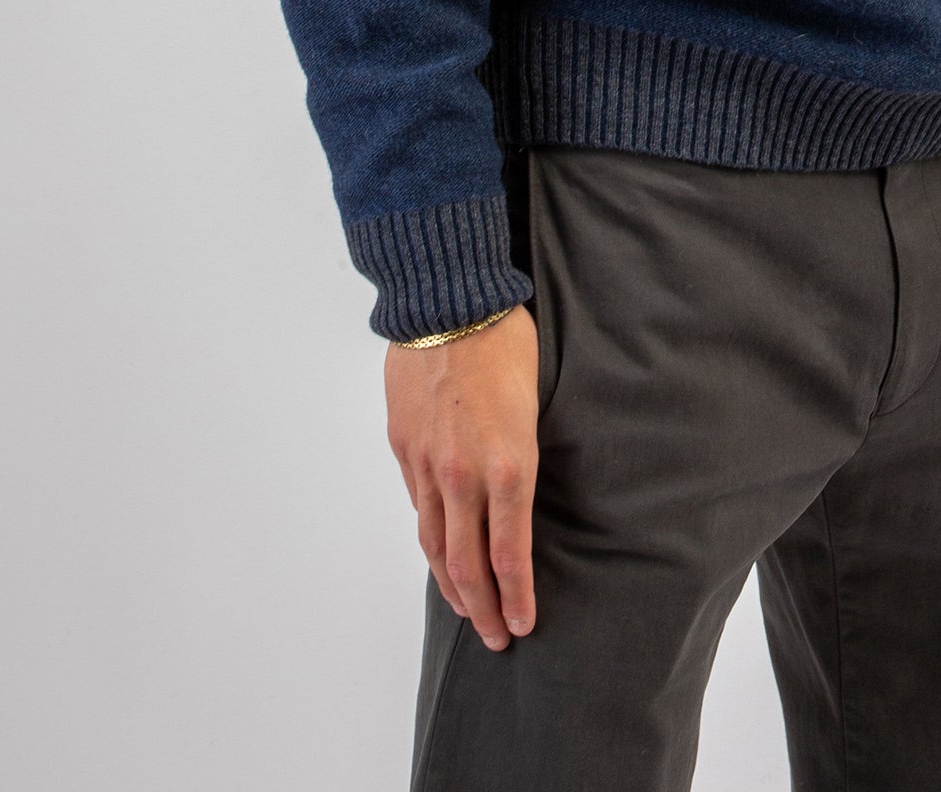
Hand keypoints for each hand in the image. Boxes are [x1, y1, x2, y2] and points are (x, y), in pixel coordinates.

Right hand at [385, 305, 539, 649]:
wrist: (448, 301)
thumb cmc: (507, 342)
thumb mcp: (536, 404)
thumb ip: (524, 457)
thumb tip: (524, 496)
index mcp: (508, 464)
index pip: (509, 554)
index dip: (515, 596)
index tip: (522, 625)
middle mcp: (463, 474)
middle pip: (467, 563)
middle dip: (481, 608)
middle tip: (493, 638)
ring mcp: (427, 463)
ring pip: (434, 541)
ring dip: (450, 583)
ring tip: (465, 609)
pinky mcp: (404, 446)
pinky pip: (417, 504)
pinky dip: (430, 536)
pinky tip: (438, 551)